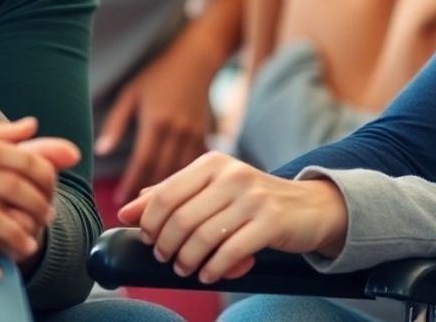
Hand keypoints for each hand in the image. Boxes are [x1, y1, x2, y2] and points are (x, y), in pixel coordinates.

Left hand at [96, 42, 214, 203]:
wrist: (196, 60)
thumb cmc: (157, 75)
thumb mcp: (131, 94)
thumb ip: (116, 123)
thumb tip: (100, 152)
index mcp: (156, 121)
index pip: (142, 162)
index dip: (131, 184)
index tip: (120, 202)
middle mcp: (178, 130)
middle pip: (163, 171)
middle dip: (149, 195)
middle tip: (136, 216)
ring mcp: (195, 133)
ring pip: (182, 171)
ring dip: (171, 192)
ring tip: (156, 211)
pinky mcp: (207, 133)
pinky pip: (197, 164)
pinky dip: (189, 180)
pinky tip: (180, 194)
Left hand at [117, 151, 348, 284]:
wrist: (308, 206)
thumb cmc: (251, 201)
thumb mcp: (212, 189)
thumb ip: (172, 195)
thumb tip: (127, 211)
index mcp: (214, 162)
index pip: (165, 194)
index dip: (150, 223)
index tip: (150, 240)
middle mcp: (233, 174)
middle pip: (181, 218)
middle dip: (167, 246)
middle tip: (168, 259)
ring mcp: (254, 197)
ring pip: (203, 237)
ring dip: (188, 261)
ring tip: (188, 269)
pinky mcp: (271, 221)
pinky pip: (230, 251)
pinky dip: (214, 269)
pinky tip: (210, 274)